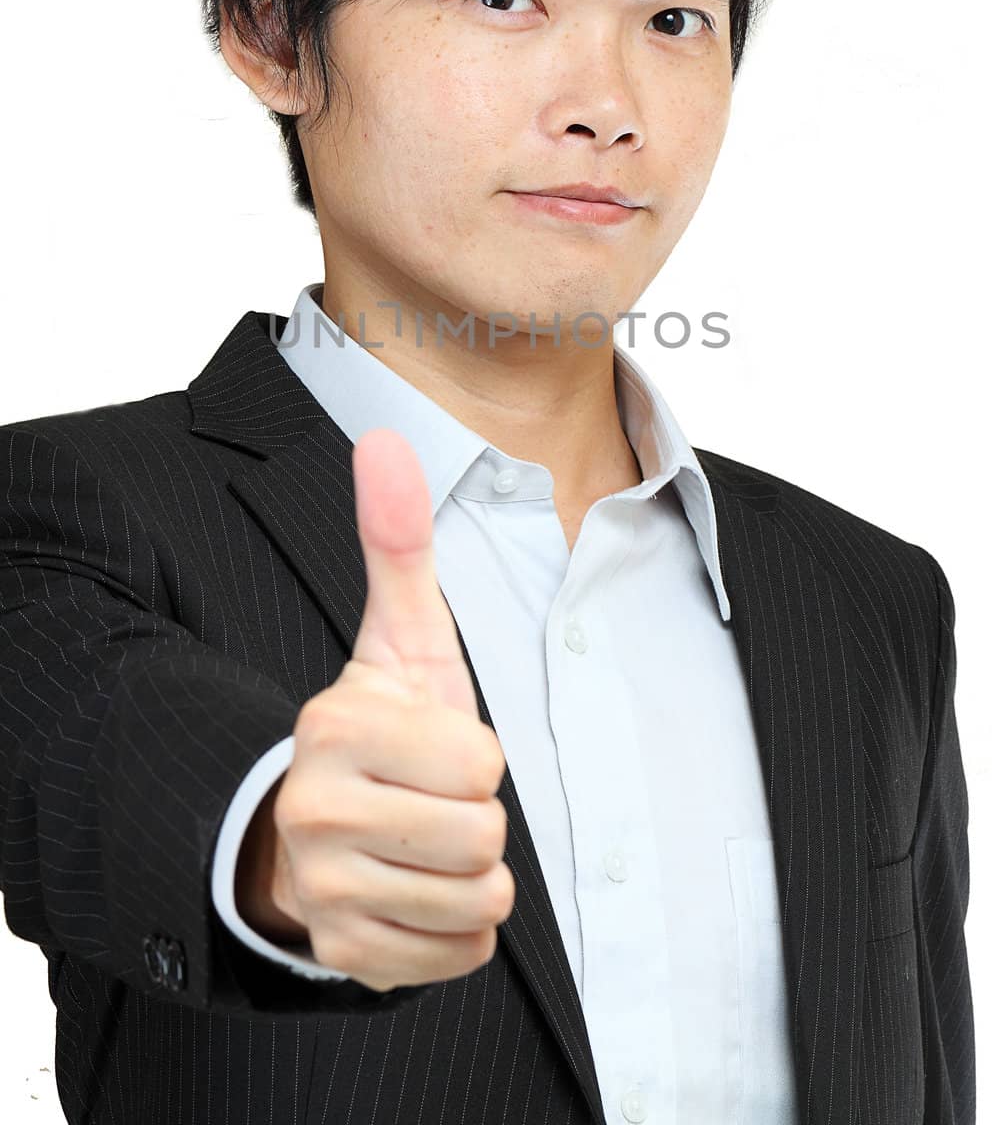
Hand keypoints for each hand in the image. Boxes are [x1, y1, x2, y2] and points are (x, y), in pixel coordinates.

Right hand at [242, 428, 513, 991]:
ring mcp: (324, 892)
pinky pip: (460, 955)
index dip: (476, 754)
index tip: (435, 746)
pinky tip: (419, 891)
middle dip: (477, 816)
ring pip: (477, 901)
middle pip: (481, 836)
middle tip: (433, 799)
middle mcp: (314, 813)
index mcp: (334, 729)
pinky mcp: (345, 956)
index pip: (479, 764)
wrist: (315, 829)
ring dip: (474, 876)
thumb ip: (397, 543)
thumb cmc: (381, 727)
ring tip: (428, 841)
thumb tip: (385, 439)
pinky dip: (458, 929)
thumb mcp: (399, 638)